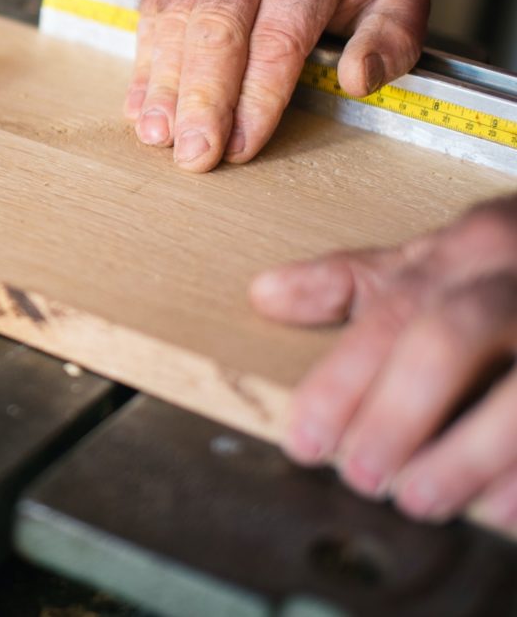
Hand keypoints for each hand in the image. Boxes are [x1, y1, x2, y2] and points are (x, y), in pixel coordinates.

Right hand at [126, 0, 428, 171]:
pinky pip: (149, 15)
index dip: (256, 97)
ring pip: (174, 23)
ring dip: (164, 88)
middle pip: (216, 30)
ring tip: (159, 137)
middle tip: (193, 154)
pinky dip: (144, 67)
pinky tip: (143, 108)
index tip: (242, 147)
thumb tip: (358, 79)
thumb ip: (393, 38)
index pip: (278, 36)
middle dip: (203, 100)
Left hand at [251, 195, 516, 528]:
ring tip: (420, 501)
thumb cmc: (510, 274)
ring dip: (468, 455)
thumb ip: (354, 282)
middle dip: (399, 412)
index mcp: (472, 247)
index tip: (305, 441)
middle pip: (449, 338)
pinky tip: (498, 510)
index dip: (342, 381)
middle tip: (363, 478)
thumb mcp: (437, 260)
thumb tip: (264, 296)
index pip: (392, 311)